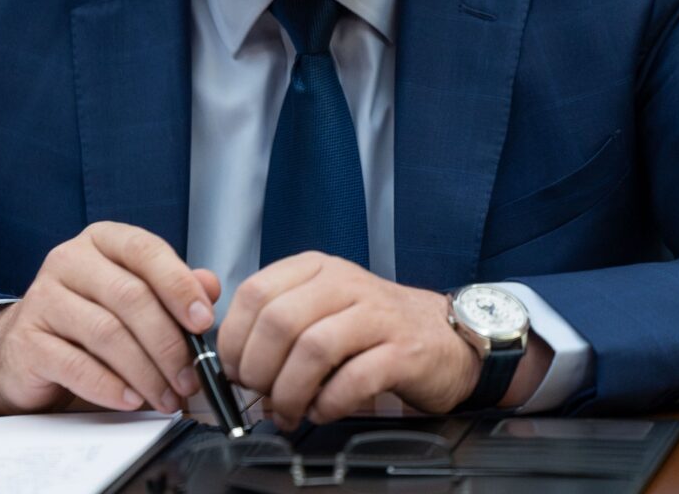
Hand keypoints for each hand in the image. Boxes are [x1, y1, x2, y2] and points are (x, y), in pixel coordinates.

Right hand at [0, 223, 219, 415]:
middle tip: (190, 377)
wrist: (26, 349)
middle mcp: (69, 260)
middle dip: (168, 343)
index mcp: (103, 240)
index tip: (204, 321)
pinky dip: (111, 387)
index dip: (179, 286)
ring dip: (146, 372)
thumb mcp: (136, 295)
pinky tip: (132, 400)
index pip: (146, 251)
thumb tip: (209, 287)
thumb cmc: (90, 317)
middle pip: (130, 297)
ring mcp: (43, 299)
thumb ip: (174, 289)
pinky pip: (76, 365)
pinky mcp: (27, 341)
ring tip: (168, 396)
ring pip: (107, 333)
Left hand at [216, 253, 482, 429]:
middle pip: (279, 322)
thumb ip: (279, 322)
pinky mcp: (403, 351)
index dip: (234, 338)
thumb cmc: (375, 328)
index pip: (255, 291)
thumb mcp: (323, 307)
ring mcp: (378, 315)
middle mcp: (346, 283)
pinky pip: (354, 378)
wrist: (446, 337)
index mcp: (318, 269)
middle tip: (260, 395)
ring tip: (289, 411)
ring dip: (290, 391)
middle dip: (259, 370)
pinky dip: (329, 403)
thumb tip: (231, 361)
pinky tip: (324, 410)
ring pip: (313, 348)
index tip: (233, 369)